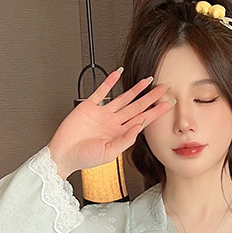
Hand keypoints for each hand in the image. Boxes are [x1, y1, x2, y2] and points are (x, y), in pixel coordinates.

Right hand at [47, 69, 173, 178]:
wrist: (63, 155)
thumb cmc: (84, 158)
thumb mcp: (109, 153)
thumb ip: (126, 139)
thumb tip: (140, 125)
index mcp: (119, 134)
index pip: (142, 120)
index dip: (155, 112)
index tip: (168, 105)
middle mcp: (113, 123)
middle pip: (137, 107)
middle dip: (150, 97)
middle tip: (163, 88)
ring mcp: (102, 114)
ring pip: (122, 98)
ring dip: (135, 89)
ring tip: (147, 81)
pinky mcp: (89, 107)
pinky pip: (101, 91)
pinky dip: (109, 82)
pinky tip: (118, 74)